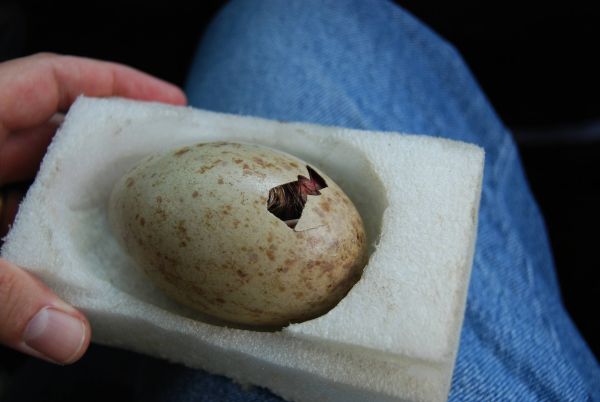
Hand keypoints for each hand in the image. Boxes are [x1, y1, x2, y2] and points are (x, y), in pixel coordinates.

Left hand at [0, 53, 185, 363]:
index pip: (52, 79)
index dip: (115, 82)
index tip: (171, 101)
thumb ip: (1, 295)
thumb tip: (69, 338)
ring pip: (36, 180)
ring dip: (81, 199)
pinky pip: (14, 217)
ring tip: (135, 218)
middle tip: (169, 167)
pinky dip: (43, 233)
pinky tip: (71, 260)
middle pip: (57, 133)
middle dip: (113, 147)